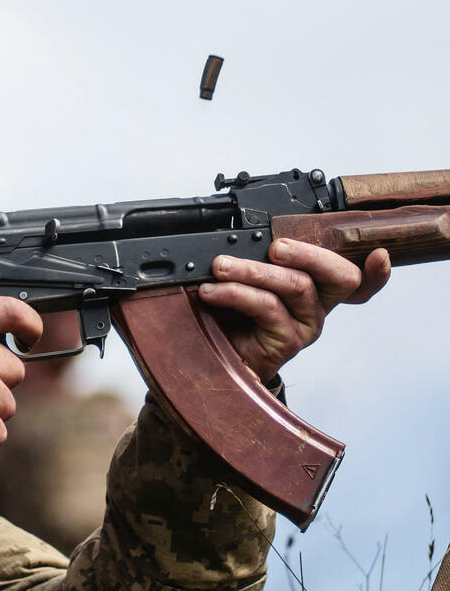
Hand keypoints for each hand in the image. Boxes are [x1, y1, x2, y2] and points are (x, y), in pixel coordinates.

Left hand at [197, 239, 390, 381]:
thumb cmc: (229, 315)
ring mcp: (304, 326)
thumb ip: (256, 260)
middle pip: (340, 277)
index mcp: (314, 288)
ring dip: (253, 270)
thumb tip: (238, 235)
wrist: (212, 355)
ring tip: (221, 266)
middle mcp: (317, 307)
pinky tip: (213, 291)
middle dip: (309, 253)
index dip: (376, 272)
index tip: (379, 255)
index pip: (356, 280)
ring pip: (297, 286)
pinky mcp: (286, 342)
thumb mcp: (244, 281)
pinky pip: (268, 307)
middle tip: (276, 246)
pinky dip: (235, 293)